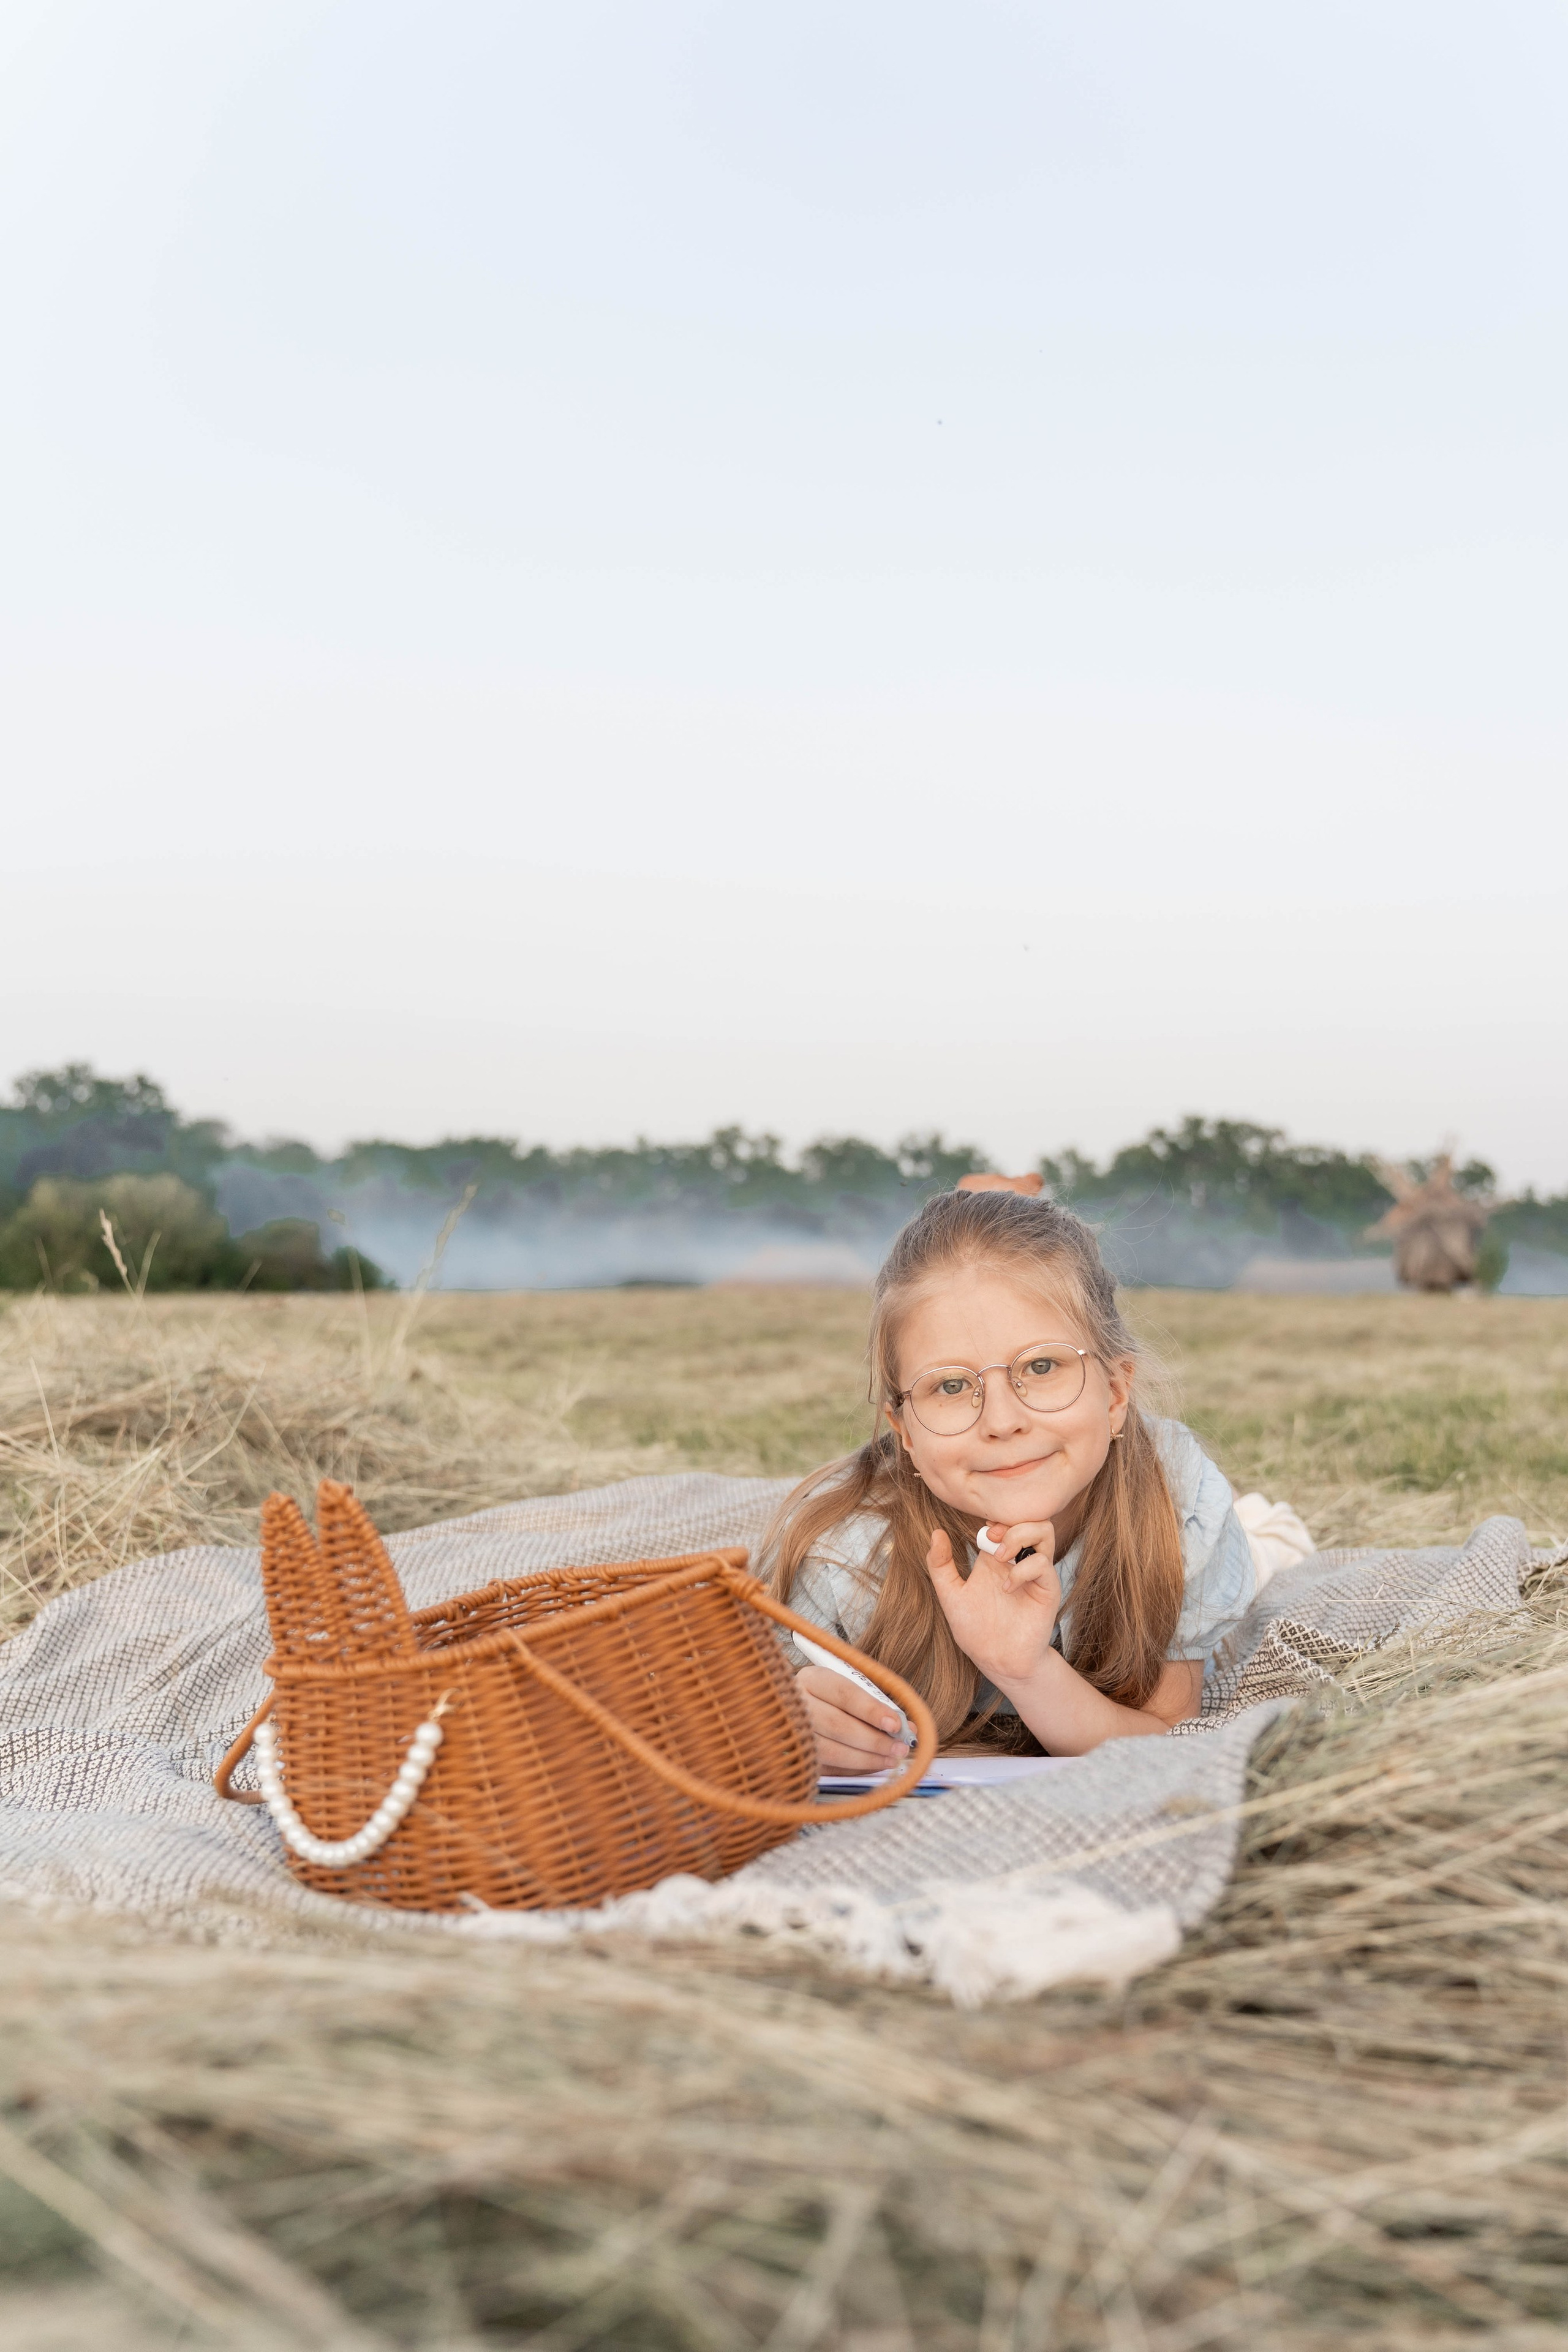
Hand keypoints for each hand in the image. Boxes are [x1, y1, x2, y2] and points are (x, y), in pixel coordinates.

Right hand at [794, 1664, 910, 1773]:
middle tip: (899, 1747)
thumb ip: (878, 1706)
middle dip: (873, 1739)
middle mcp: (796, 1704)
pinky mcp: (795, 1757)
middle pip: (837, 1724)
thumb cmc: (831, 1699)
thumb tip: (908, 1729)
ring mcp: (792, 1733)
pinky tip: (872, 1765)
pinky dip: (854, 1768)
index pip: (844, 1693)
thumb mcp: (851, 1690)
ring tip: (890, 1759)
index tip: (896, 1724)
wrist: (796, 1711)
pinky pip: (827, 1767)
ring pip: (830, 1751)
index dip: (871, 1710)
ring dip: (865, 1758)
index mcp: (812, 1679)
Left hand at [925, 1523, 1061, 1690]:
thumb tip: (936, 1532)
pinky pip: (1043, 1564)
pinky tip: (1007, 1587)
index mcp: (994, 1556)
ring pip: (1044, 1531)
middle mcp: (1017, 1559)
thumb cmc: (975, 1631)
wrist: (997, 1660)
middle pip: (1028, 1516)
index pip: (1002, 1518)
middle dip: (1009, 1519)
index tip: (979, 1530)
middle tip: (991, 1537)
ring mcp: (1034, 1572)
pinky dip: (1023, 1569)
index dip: (993, 1514)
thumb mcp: (951, 1595)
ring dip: (1020, 1536)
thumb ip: (940, 1566)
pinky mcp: (1047, 1589)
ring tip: (1000, 1556)